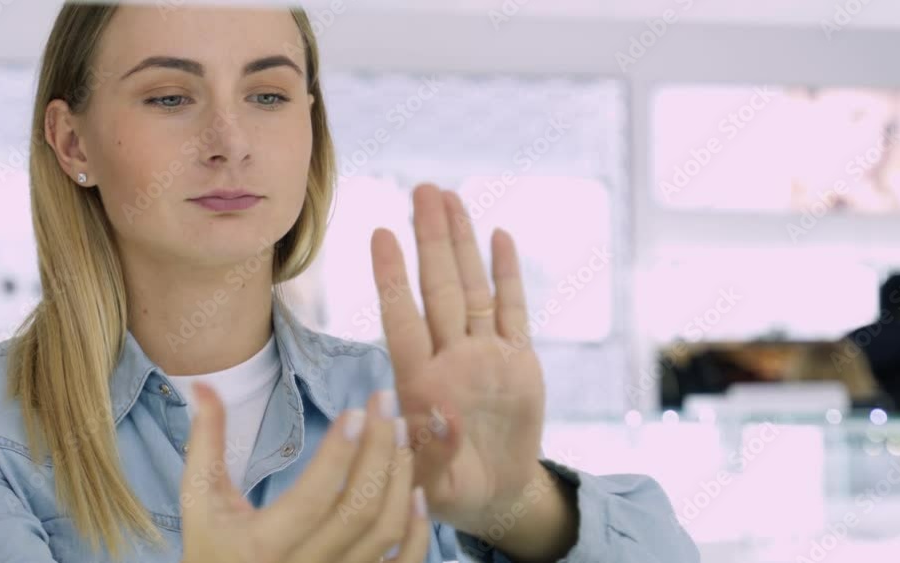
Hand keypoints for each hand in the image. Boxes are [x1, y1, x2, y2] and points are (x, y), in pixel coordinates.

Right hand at [180, 382, 429, 562]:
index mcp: (263, 545)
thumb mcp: (201, 501)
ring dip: (401, 478)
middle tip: (386, 404)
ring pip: (386, 531)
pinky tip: (417, 492)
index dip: (339, 453)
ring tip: (399, 432)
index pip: (312, 497)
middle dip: (380, 449)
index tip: (356, 411)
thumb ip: (206, 443)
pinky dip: (418, 531)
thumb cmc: (212, 549)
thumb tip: (203, 385)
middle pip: (359, 507)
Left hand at [369, 183, 546, 533]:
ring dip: (462, 243)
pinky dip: (508, 275)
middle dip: (431, 239)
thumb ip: (435, 449)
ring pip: (473, 288)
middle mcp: (452, 358)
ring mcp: (486, 355)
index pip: (404, 319)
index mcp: (422, 382)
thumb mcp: (436, 485)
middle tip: (422, 190)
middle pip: (439, 288)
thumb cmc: (453, 491)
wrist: (496, 493)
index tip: (380, 234)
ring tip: (449, 197)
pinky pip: (514, 310)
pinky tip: (499, 237)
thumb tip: (439, 410)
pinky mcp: (519, 361)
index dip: (393, 278)